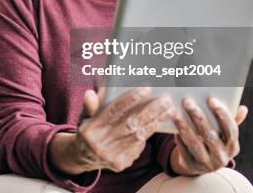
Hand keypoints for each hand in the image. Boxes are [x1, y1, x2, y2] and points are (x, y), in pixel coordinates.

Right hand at [49, 87, 174, 174]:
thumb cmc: (88, 131)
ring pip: (139, 135)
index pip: (113, 111)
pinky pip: (139, 146)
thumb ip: (89, 106)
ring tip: (169, 109)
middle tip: (165, 99)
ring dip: (156, 121)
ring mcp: (111, 156)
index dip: (130, 99)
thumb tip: (90, 93)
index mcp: (90, 129)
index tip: (147, 88)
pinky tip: (159, 123)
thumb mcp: (84, 117)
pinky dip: (148, 133)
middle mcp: (100, 144)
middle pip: (130, 124)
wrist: (83, 158)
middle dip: (151, 111)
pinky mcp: (121, 164)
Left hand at [170, 97, 247, 175]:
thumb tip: (243, 109)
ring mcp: (207, 164)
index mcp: (233, 147)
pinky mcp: (192, 166)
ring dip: (184, 127)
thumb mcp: (223, 133)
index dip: (222, 114)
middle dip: (198, 117)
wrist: (200, 163)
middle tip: (187, 101)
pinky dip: (178, 137)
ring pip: (195, 144)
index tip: (211, 99)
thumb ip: (231, 120)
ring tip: (175, 112)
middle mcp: (222, 157)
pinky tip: (172, 126)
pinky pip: (184, 150)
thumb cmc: (213, 140)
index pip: (231, 130)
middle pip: (210, 136)